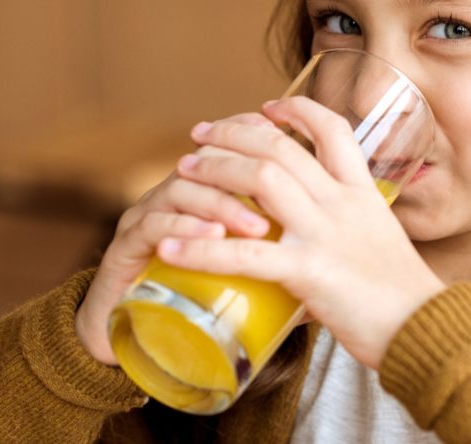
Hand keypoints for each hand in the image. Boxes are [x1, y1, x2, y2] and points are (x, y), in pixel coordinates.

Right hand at [74, 113, 276, 364]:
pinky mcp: (125, 246)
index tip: (288, 138)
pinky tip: (211, 238)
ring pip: (183, 188)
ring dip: (222, 204)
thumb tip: (346, 247)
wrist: (136, 337)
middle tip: (284, 194)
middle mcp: (176, 191)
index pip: (232, 141)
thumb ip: (288, 249)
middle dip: (247, 168)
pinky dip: (184, 228)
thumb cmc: (204, 295)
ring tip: (256, 229)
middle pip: (210, 157)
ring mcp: (147, 214)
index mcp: (207, 187)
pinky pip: (154, 226)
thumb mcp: (256, 267)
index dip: (255, 132)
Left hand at [155, 96, 445, 369]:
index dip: (296, 110)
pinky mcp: (309, 273)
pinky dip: (201, 250)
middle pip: (280, 147)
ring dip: (215, 170)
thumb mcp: (382, 240)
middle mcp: (342, 203)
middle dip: (234, 133)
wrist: (428, 328)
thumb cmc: (406, 295)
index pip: (331, 130)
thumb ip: (351, 227)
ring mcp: (325, 234)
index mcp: (363, 192)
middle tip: (200, 135)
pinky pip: (244, 256)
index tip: (266, 106)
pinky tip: (169, 251)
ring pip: (261, 181)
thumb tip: (322, 232)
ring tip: (183, 170)